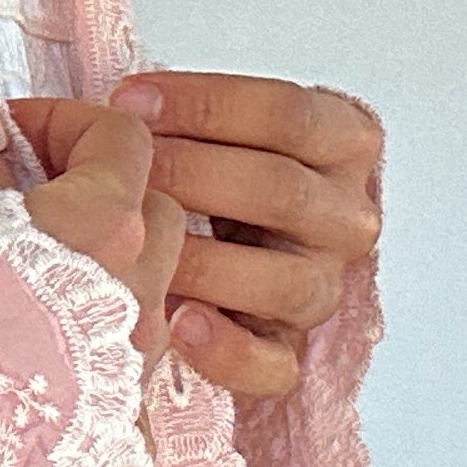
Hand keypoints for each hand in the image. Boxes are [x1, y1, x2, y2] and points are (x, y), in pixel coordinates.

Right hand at [0, 96, 187, 360]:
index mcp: (98, 228)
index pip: (122, 141)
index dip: (68, 123)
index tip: (16, 133)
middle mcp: (134, 290)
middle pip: (156, 208)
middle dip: (104, 189)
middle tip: (34, 193)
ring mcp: (132, 356)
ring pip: (151, 281)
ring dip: (108, 261)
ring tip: (35, 268)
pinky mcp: (119, 412)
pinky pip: (127, 345)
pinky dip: (99, 323)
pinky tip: (40, 331)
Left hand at [101, 70, 380, 403]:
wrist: (226, 258)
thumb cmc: (212, 180)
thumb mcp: (218, 131)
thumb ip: (191, 115)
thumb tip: (117, 104)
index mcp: (343, 143)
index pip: (288, 114)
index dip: (204, 105)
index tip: (129, 102)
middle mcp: (349, 216)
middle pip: (282, 191)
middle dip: (190, 175)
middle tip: (122, 173)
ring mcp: (326, 287)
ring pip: (286, 280)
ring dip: (204, 261)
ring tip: (139, 249)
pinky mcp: (294, 351)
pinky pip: (275, 364)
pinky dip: (227, 350)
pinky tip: (178, 325)